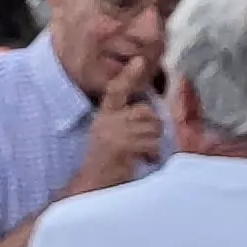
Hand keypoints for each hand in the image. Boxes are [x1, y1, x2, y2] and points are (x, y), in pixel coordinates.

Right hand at [68, 74, 163, 195]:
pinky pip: (151, 143)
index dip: (129, 74)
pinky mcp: (122, 145)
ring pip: (152, 127)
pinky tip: (139, 161)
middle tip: (141, 146)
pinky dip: (151, 154)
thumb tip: (150, 112)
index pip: (117, 90)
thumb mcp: (113, 137)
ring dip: (152, 143)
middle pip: (146, 112)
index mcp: (104, 116)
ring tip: (138, 155)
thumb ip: (128, 122)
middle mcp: (106, 121)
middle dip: (151, 129)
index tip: (140, 60)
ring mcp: (113, 132)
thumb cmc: (109, 165)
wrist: (93, 186)